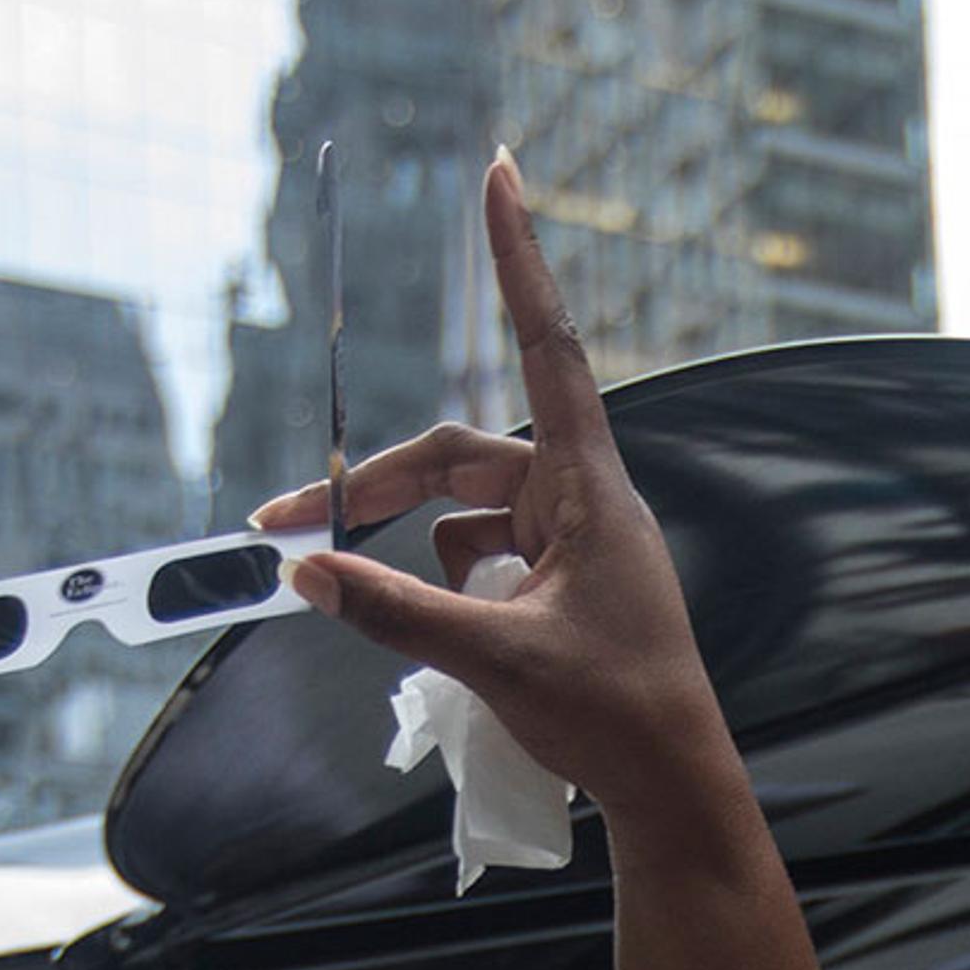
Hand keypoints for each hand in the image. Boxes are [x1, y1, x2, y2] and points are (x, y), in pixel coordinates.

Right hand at [254, 157, 726, 818]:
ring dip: (416, 555)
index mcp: (591, 492)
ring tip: (400, 624)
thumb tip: (309, 570)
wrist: (675, 796)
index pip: (547, 347)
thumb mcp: (496, 662)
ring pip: (468, 516)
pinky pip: (487, 563)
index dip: (517, 261)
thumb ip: (396, 611)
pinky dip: (452, 592)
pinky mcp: (567, 589)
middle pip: (462, 457)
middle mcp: (586, 504)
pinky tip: (456, 649)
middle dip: (380, 488)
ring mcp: (577, 547)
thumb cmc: (616, 721)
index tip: (499, 174)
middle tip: (295, 525)